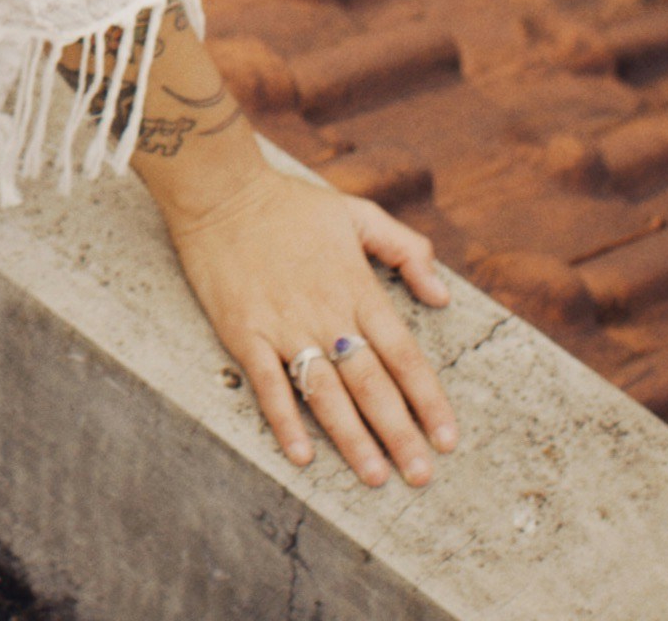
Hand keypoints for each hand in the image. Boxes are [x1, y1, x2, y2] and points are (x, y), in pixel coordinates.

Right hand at [160, 161, 458, 487]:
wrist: (220, 191)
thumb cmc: (290, 204)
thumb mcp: (358, 213)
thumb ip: (406, 248)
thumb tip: (440, 294)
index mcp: (357, 288)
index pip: (404, 354)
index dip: (428, 399)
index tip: (447, 438)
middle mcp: (326, 313)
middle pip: (371, 384)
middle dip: (399, 433)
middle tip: (420, 475)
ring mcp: (283, 325)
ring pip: (326, 392)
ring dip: (352, 437)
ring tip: (373, 476)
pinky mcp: (244, 332)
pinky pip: (268, 385)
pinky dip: (285, 421)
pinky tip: (302, 454)